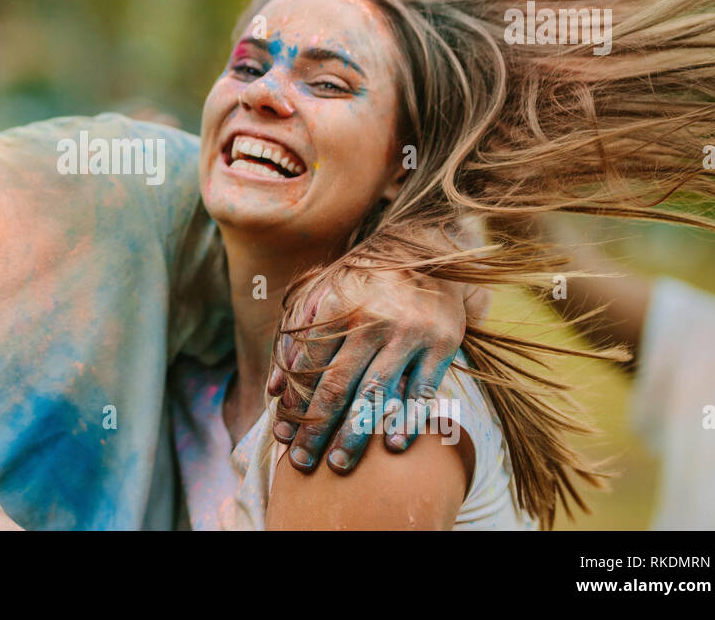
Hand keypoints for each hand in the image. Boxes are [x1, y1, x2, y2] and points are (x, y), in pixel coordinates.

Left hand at [268, 266, 479, 473]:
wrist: (427, 251)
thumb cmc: (362, 281)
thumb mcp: (320, 296)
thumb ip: (292, 341)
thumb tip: (272, 391)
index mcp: (336, 307)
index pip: (307, 366)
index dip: (292, 404)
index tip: (282, 436)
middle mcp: (372, 321)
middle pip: (337, 387)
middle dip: (316, 430)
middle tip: (303, 463)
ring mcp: (410, 333)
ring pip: (376, 395)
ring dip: (355, 435)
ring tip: (339, 464)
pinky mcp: (442, 343)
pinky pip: (421, 391)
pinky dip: (406, 421)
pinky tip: (392, 447)